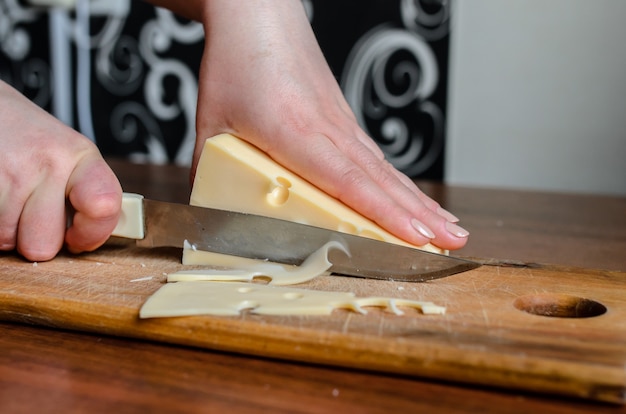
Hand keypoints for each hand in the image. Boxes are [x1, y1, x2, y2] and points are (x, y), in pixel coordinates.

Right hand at [0, 81, 121, 260]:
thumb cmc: (32, 142)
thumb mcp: (69, 158)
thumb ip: (85, 197)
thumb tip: (88, 239)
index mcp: (82, 157)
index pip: (105, 207)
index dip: (91, 234)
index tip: (77, 238)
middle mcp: (49, 163)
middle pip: (43, 245)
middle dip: (34, 238)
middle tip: (32, 210)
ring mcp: (11, 172)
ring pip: (7, 240)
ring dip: (7, 227)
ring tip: (11, 195)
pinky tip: (0, 194)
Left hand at [192, 0, 468, 249]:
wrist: (258, 15)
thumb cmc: (236, 63)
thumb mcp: (210, 120)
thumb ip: (209, 171)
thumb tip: (205, 211)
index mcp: (295, 132)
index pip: (348, 180)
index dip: (383, 212)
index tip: (416, 236)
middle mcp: (329, 129)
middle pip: (382, 179)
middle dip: (421, 216)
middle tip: (454, 243)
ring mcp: (341, 124)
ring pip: (387, 170)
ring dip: (420, 202)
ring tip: (450, 228)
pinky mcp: (342, 120)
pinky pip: (377, 158)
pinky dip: (402, 183)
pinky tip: (415, 200)